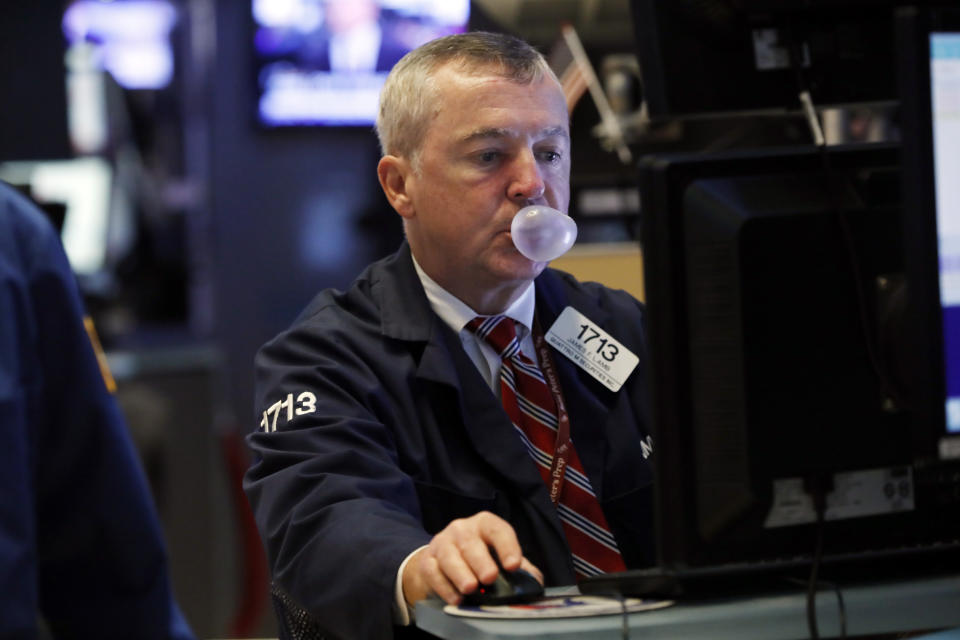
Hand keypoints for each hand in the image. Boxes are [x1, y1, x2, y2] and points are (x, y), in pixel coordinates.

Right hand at [401, 511, 543, 605]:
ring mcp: (442, 543)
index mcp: (485, 524)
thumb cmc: (481, 558)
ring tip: (470, 588)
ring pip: (449, 556)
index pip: (497, 529)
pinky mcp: (427, 559)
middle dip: (481, 561)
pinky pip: (433, 571)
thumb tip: (535, 582)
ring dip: (460, 573)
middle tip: (490, 577)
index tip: (514, 565)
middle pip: (470, 542)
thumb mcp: (501, 557)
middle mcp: (462, 529)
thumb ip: (521, 569)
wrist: (444, 562)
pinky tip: (455, 598)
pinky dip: (444, 586)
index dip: (507, 546)